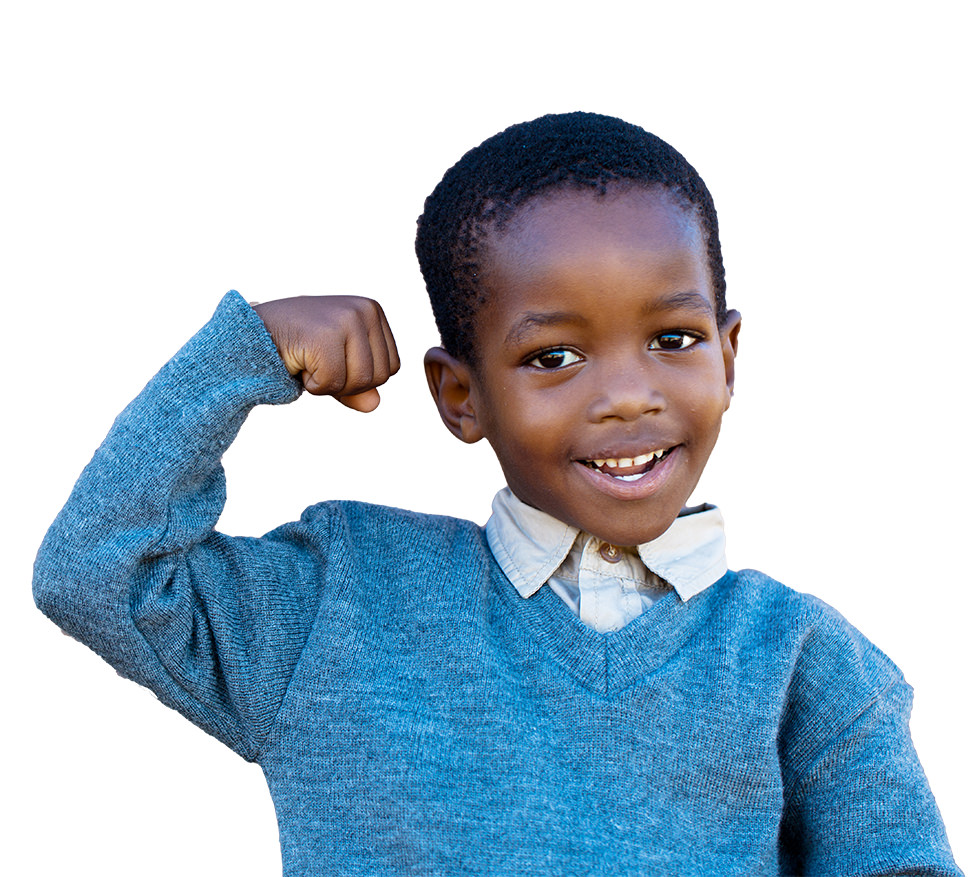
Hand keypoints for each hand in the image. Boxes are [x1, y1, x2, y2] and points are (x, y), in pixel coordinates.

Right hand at [252, 296, 399, 411]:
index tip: (332, 360)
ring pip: (360, 382)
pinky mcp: (326, 334)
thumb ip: (359, 386)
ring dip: (329, 385)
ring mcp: (347, 319)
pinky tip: (298, 362)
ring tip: (309, 361)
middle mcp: (364, 309)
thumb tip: (374, 404)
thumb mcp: (336, 366)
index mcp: (373, 311)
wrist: (251, 334)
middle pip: (379, 377)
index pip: (391, 368)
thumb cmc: (298, 347)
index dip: (360, 378)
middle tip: (318, 362)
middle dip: (346, 383)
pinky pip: (333, 383)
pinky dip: (313, 385)